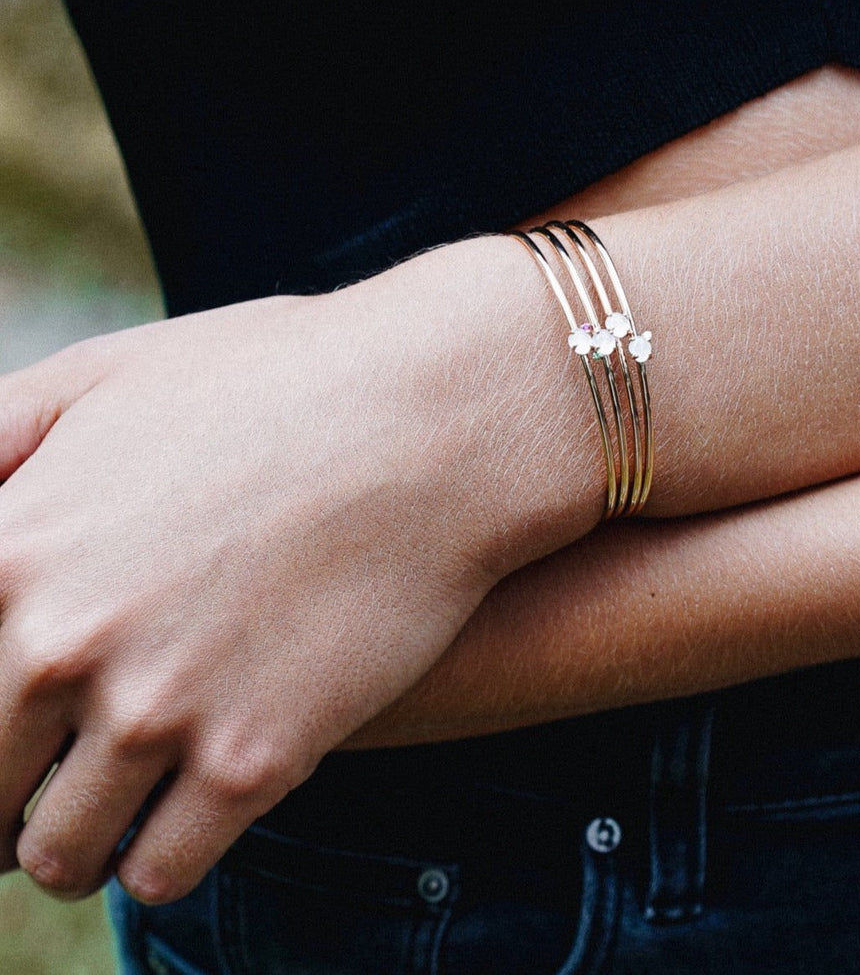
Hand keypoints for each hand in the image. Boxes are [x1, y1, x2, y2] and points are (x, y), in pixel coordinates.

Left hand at [0, 237, 592, 903]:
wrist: (429, 426)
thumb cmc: (278, 386)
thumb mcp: (111, 375)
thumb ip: (0, 438)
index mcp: (8, 553)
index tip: (9, 728)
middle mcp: (63, 644)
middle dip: (3, 794)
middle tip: (45, 780)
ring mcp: (160, 710)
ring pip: (59, 852)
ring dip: (75, 842)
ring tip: (112, 809)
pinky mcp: (255, 759)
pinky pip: (162, 871)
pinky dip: (159, 859)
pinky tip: (188, 812)